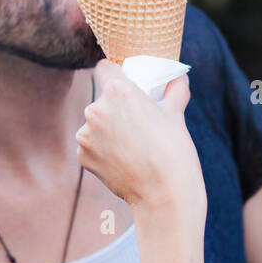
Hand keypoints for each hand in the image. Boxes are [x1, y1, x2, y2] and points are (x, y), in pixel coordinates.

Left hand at [75, 60, 204, 215]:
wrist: (164, 195)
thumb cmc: (174, 151)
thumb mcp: (176, 113)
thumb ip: (175, 89)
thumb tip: (178, 77)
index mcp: (117, 91)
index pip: (104, 67)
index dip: (114, 73)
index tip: (124, 82)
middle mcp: (95, 109)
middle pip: (101, 98)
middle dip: (115, 106)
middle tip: (136, 121)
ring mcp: (86, 134)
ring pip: (95, 123)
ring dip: (108, 129)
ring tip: (132, 145)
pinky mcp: (83, 156)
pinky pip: (91, 145)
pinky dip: (103, 149)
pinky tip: (123, 159)